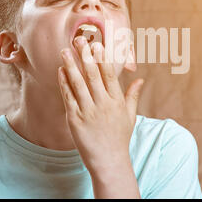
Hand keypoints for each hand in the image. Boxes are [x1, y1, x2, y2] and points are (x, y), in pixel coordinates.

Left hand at [57, 35, 143, 174]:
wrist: (109, 161)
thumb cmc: (120, 138)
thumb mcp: (130, 116)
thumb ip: (133, 96)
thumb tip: (141, 79)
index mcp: (117, 101)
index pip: (109, 75)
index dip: (102, 58)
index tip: (97, 44)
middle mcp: (103, 104)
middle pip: (93, 75)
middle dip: (85, 56)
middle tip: (79, 40)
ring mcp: (88, 112)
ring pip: (78, 84)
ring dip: (71, 66)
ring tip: (64, 51)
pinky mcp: (75, 120)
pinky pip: (68, 98)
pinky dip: (64, 84)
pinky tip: (60, 71)